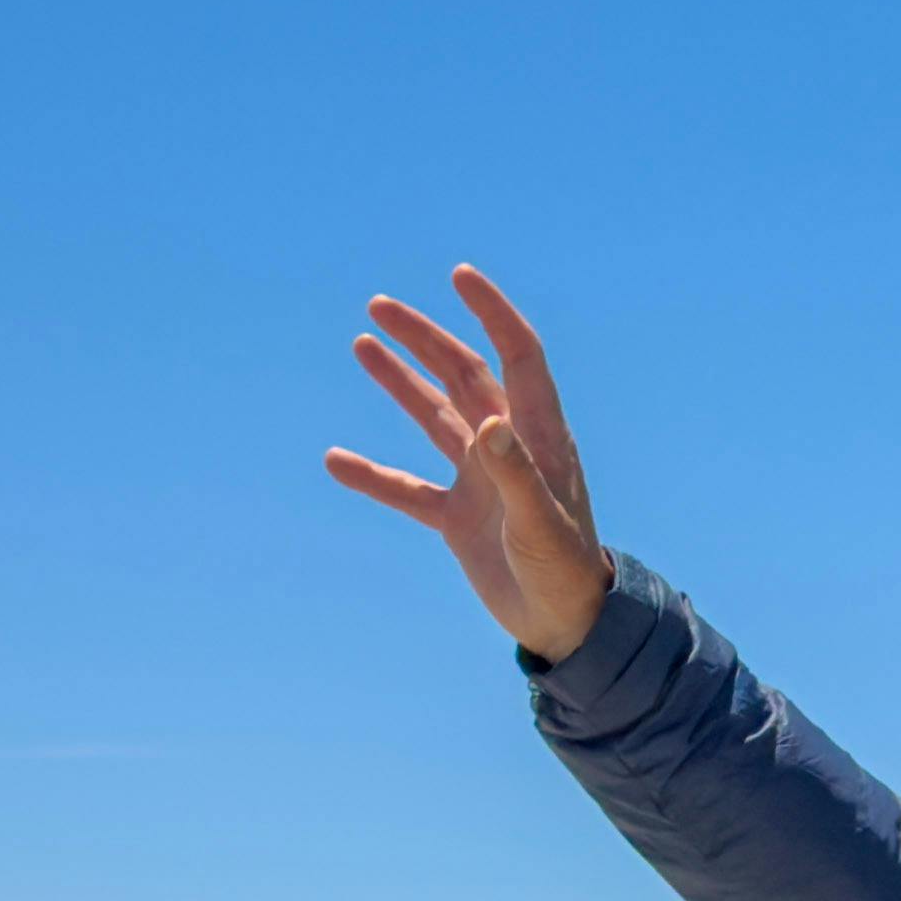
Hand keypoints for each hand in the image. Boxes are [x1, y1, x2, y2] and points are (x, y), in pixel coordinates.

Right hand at [325, 267, 612, 655]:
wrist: (564, 624)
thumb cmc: (565, 571)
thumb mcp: (541, 523)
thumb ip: (516, 473)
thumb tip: (488, 422)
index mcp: (538, 435)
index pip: (516, 356)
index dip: (491, 314)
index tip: (460, 276)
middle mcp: (506, 446)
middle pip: (462, 375)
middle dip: (424, 338)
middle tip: (379, 306)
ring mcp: (480, 480)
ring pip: (432, 417)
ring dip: (399, 382)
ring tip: (361, 343)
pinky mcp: (457, 517)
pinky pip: (406, 489)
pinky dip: (373, 477)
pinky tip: (335, 461)